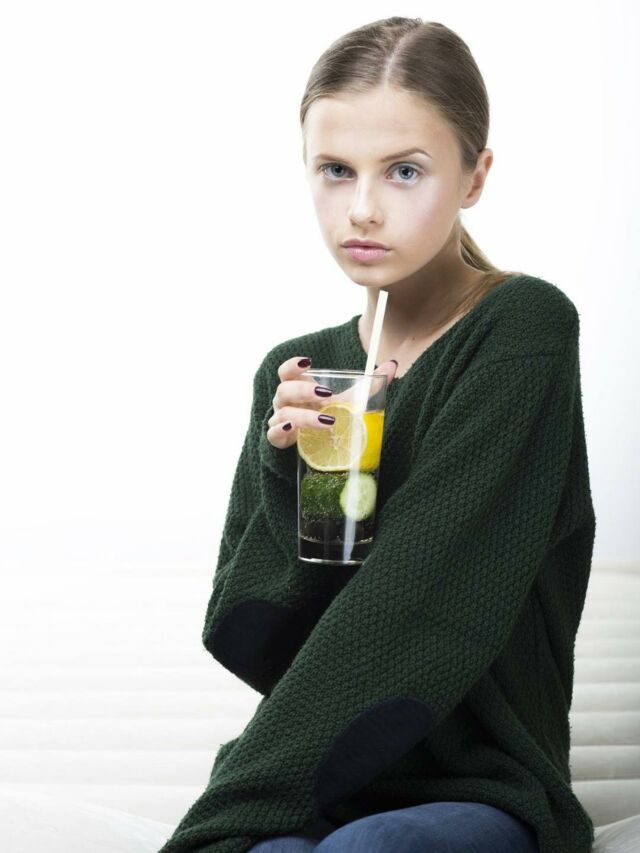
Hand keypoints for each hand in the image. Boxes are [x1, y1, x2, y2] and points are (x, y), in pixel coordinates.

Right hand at [265, 356, 397, 448]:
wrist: (320, 448)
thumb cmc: (330, 416)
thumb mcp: (348, 401)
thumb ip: (368, 385)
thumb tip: (392, 365)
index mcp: (298, 388)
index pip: (286, 372)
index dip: (293, 365)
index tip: (309, 362)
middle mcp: (285, 403)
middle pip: (284, 390)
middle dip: (304, 390)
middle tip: (327, 394)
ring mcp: (281, 421)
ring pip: (283, 414)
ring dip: (304, 416)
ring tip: (328, 420)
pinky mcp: (281, 441)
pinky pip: (272, 435)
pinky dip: (280, 432)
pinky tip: (292, 431)